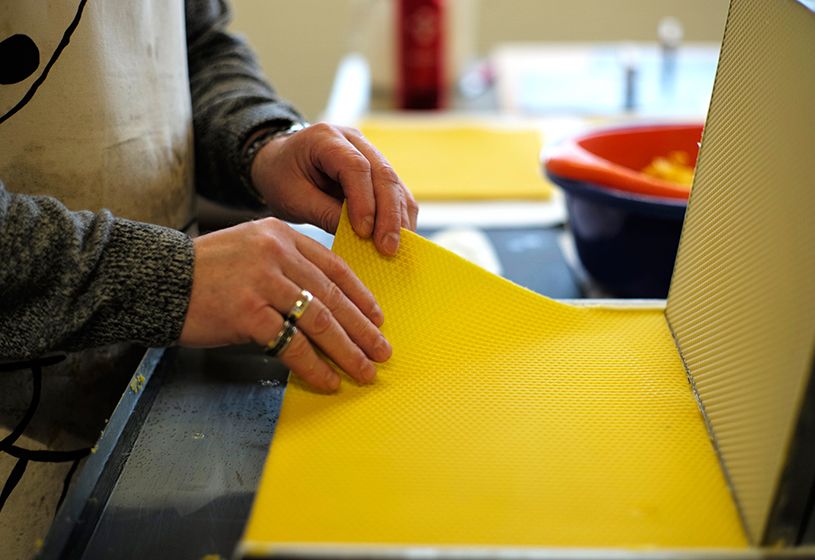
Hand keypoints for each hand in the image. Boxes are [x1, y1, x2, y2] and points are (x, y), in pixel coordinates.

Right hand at [179, 218, 390, 392]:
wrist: (156, 279)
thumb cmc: (204, 272)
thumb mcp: (249, 250)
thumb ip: (285, 267)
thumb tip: (322, 306)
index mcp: (281, 235)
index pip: (334, 266)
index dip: (360, 295)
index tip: (378, 317)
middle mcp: (276, 253)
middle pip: (332, 296)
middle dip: (362, 329)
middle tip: (382, 351)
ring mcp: (263, 281)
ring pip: (319, 320)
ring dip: (347, 350)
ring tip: (364, 370)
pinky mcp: (247, 311)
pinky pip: (291, 344)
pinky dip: (313, 366)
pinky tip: (327, 381)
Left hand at [251, 123, 417, 255]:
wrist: (279, 163)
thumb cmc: (280, 177)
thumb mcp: (292, 198)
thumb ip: (324, 213)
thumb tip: (361, 236)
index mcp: (326, 138)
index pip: (356, 167)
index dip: (364, 201)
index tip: (364, 233)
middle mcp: (354, 140)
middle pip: (384, 174)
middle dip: (389, 214)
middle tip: (388, 248)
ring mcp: (370, 153)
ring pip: (396, 185)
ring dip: (399, 218)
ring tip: (396, 248)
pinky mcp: (378, 171)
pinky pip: (396, 193)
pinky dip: (399, 216)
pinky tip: (398, 239)